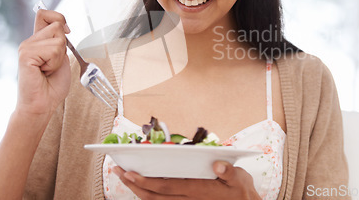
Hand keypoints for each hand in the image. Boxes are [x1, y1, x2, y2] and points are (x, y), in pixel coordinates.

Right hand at [16, 9, 70, 118]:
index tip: (66, 32)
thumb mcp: (61, 57)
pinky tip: (43, 72)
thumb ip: (59, 41)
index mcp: (37, 40)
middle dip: (63, 45)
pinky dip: (54, 63)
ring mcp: (26, 47)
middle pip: (57, 25)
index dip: (59, 18)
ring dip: (59, 57)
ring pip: (58, 39)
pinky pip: (53, 50)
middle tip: (53, 63)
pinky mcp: (25, 55)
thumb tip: (63, 26)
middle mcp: (29, 41)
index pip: (44, 13)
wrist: (43, 104)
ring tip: (48, 69)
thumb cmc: (52, 85)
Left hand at [113, 161, 261, 199]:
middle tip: (117, 170)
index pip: (166, 187)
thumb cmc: (241, 192)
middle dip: (134, 184)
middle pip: (154, 195)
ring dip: (137, 190)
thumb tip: (218, 164)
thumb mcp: (241, 179)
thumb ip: (229, 172)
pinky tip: (140, 186)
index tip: (130, 172)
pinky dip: (148, 195)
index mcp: (197, 191)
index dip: (146, 181)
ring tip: (124, 176)